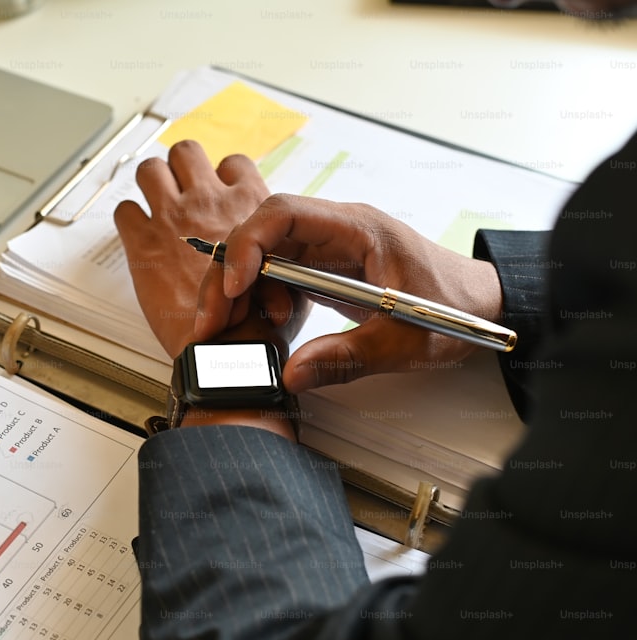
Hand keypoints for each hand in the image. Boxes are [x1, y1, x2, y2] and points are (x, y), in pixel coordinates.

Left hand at [114, 140, 281, 358]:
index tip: (217, 192)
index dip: (221, 176)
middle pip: (186, 152)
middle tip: (179, 190)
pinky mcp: (143, 242)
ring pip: (149, 170)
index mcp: (248, 204)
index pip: (232, 163)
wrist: (226, 346)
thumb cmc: (256, 320)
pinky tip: (138, 236)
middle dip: (181, 168)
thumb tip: (276, 258)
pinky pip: (124, 211)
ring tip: (155, 204)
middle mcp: (207, 202)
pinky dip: (128, 221)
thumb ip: (277, 255)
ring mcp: (172, 218)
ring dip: (150, 184)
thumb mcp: (287, 277)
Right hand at [195, 194, 503, 392]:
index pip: (284, 215)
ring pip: (260, 258)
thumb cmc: (456, 308)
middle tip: (209, 322)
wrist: (483, 306)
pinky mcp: (321, 271)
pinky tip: (262, 329)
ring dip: (237, 293)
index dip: (248, 247)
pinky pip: (274, 278)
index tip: (231, 287)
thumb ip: (348, 357)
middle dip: (226, 277)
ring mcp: (325, 250)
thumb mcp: (406, 340)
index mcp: (357, 229)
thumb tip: (291, 372)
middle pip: (259, 236)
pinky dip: (257, 303)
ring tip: (230, 332)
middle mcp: (334, 231)